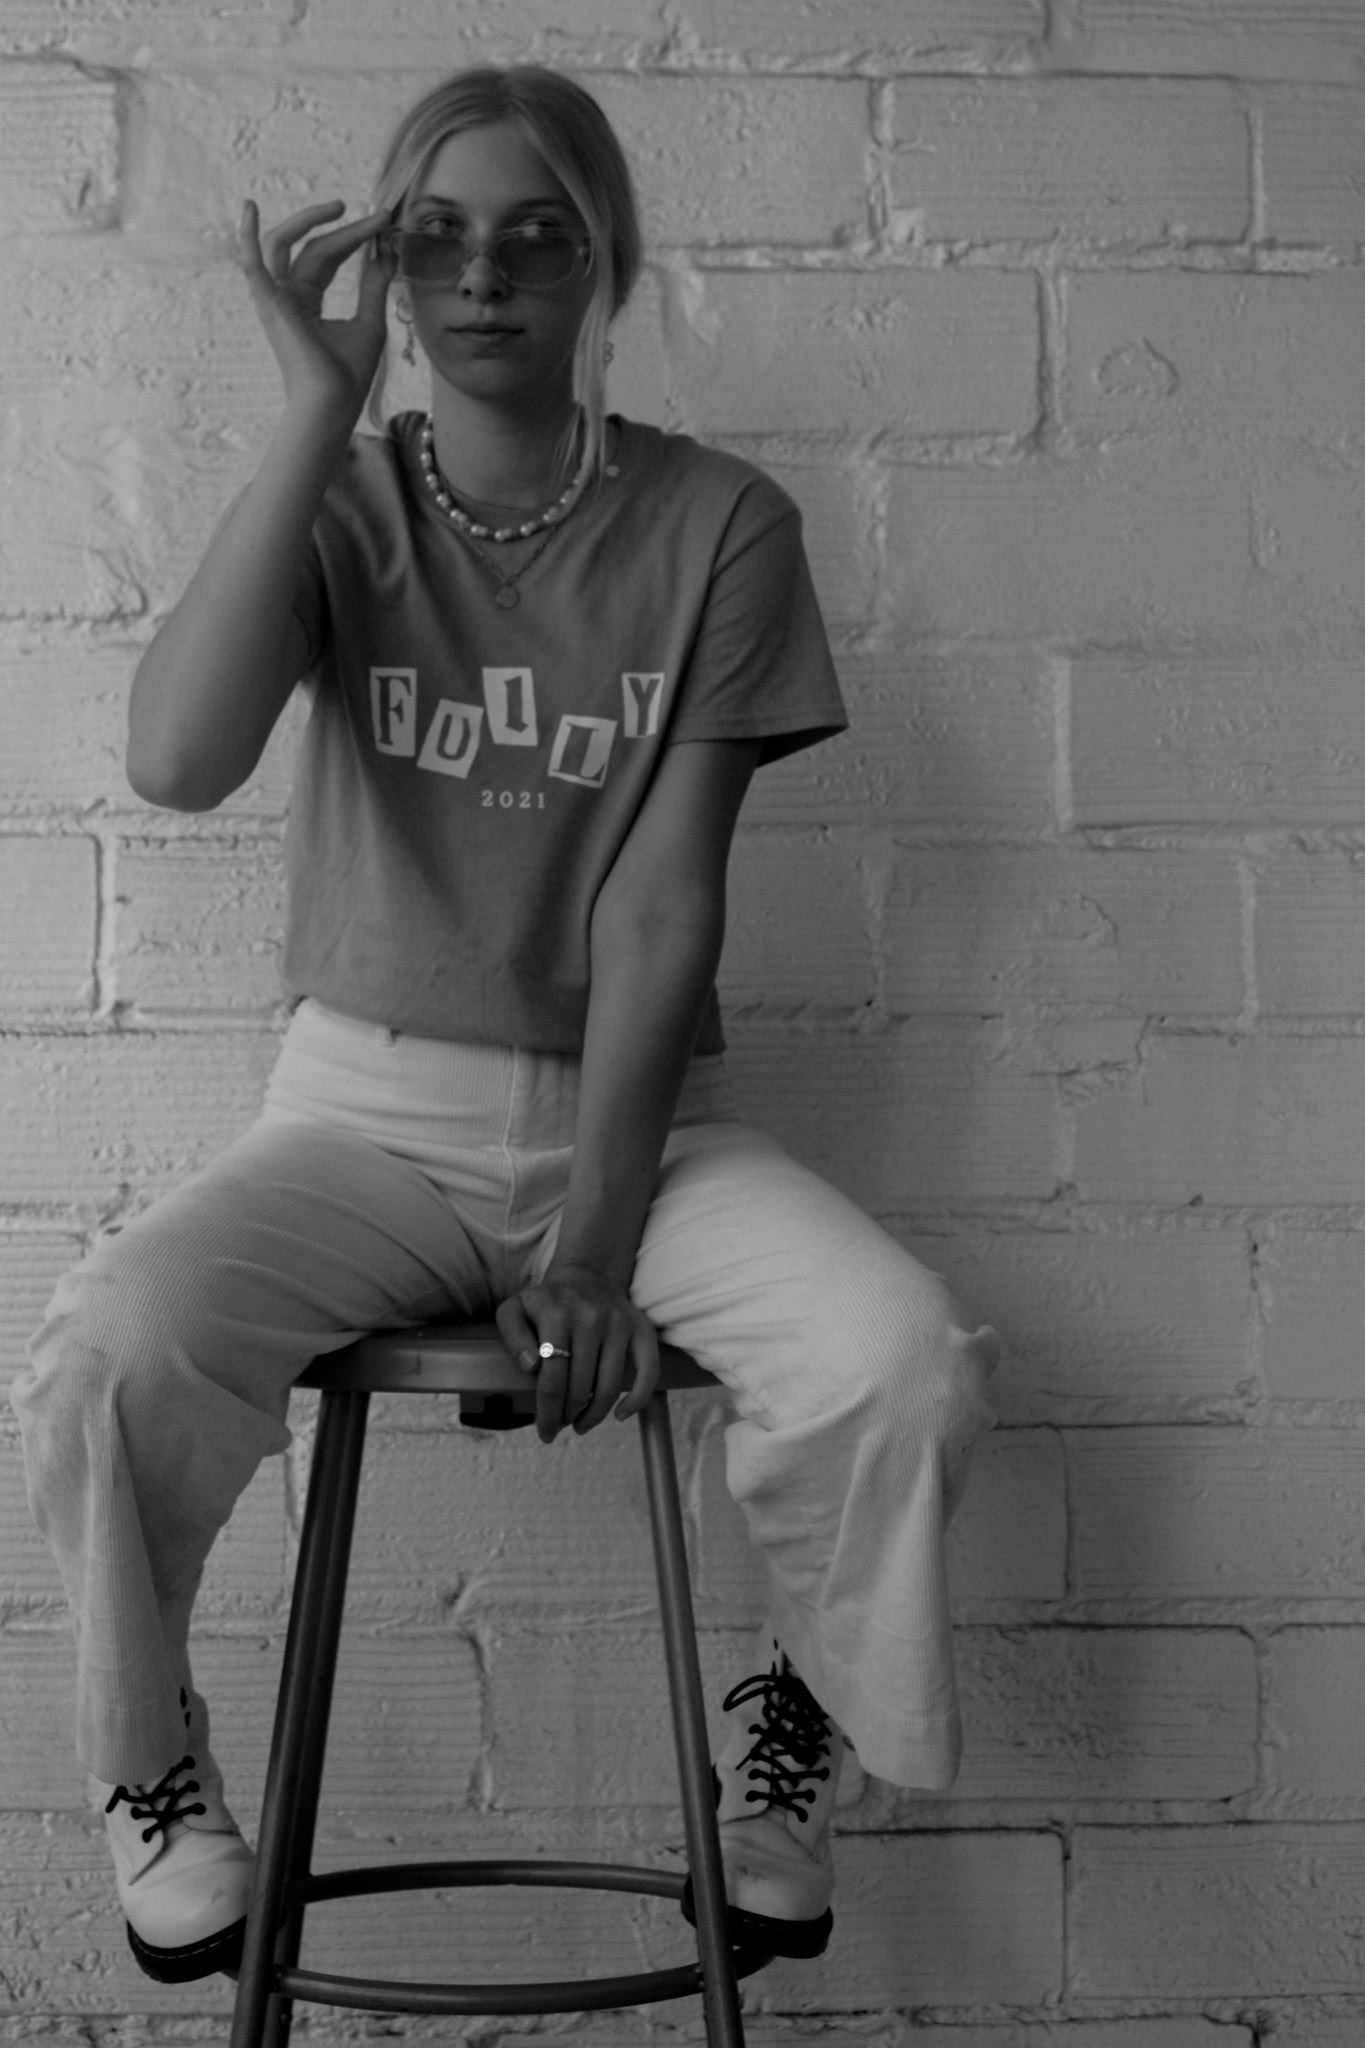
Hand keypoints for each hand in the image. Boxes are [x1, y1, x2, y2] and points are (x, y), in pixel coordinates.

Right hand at [238, 198, 395, 423]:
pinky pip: (251, 265)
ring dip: (307, 221)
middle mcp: (286, 294)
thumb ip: (373, 286)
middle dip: (347, 230)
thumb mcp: (369, 322)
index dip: (354, 237)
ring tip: (339, 207)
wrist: (334, 406)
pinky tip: (249, 209)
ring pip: (282, 244)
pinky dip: (247, 238)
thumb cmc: (348, 376)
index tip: (383, 222)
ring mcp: (274, 299)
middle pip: (313, 247)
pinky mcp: (269, 305)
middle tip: (378, 216)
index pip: (327, 255)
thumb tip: (387, 254)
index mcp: (306, 299)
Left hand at [496, 1263, 660, 1443]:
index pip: (551, 1379)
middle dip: (567, 1416)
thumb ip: (513, 1337)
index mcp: (557, 1314)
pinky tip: (620, 1414)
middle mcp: (591, 1317)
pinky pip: (648, 1371)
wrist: (585, 1276)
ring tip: (581, 1424)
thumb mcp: (514, 1311)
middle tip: (560, 1425)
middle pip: (580, 1387)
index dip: (547, 1413)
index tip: (545, 1432)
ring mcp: (619, 1322)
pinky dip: (637, 1399)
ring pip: (609, 1386)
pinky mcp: (641, 1327)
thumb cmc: (545, 1303)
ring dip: (594, 1415)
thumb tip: (532, 1366)